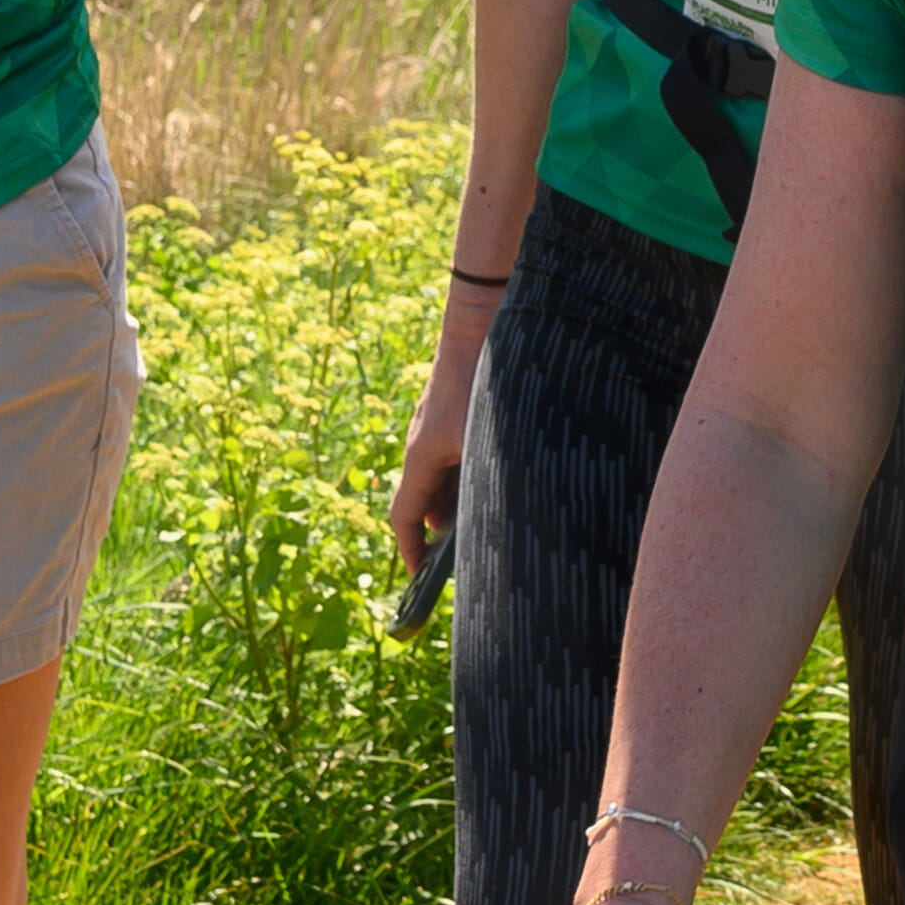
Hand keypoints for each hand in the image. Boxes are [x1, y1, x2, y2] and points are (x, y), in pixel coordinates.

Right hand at [390, 341, 480, 570]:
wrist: (481, 324)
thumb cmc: (485, 383)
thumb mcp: (490, 443)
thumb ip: (485, 483)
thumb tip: (483, 523)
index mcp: (421, 457)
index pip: (405, 517)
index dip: (411, 552)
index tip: (419, 579)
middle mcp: (423, 445)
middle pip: (425, 502)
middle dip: (444, 534)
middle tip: (469, 559)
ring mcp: (437, 430)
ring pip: (443, 480)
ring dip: (460, 503)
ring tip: (491, 523)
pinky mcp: (453, 415)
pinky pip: (455, 457)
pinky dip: (469, 477)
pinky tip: (499, 480)